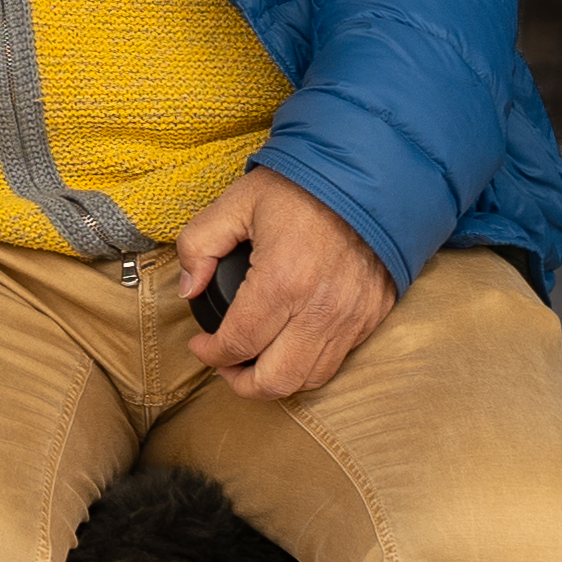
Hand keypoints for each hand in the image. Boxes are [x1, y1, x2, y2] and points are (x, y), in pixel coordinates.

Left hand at [173, 168, 393, 399]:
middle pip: (276, 380)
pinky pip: (338, 361)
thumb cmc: (303, 188)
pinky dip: (308, 366)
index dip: (210, 355)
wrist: (372, 177)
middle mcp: (321, 309)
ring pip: (310, 379)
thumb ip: (199, 244)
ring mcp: (352, 318)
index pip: (239, 343)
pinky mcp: (373, 317)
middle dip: (241, 384)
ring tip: (253, 362)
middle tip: (224, 365)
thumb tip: (189, 288)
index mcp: (283, 281)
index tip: (199, 347)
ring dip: (276, 380)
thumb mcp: (237, 203)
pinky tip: (287, 347)